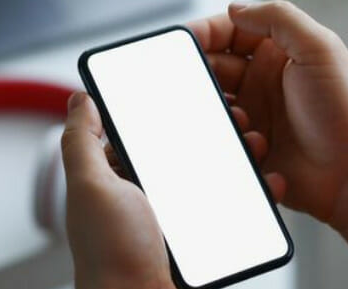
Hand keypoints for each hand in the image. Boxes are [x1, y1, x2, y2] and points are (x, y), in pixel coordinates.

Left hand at [61, 92, 285, 288]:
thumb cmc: (111, 255)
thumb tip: (81, 99)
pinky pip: (228, 205)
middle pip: (182, 149)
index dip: (167, 110)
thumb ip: (81, 142)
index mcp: (116, 177)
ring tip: (256, 144)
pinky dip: (250, 192)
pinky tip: (266, 181)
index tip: (194, 93)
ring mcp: (174, 215)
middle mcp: (144, 193)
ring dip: (238, 155)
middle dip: (211, 130)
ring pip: (211, 174)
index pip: (141, 132)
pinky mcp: (199, 234)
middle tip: (236, 117)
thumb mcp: (90, 188)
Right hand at [189, 0, 347, 220]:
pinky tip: (260, 146)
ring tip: (243, 122)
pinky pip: (224, 138)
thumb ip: (277, 17)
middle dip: (205, 75)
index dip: (206, 32)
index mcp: (279, 52)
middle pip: (215, 67)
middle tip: (201, 87)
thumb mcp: (319, 48)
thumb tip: (235, 8)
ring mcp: (258, 115)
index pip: (231, 32)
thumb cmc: (346, 110)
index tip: (183, 41)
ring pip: (215, 105)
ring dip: (221, 112)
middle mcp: (265, 81)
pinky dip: (234, 140)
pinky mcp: (254, 147)